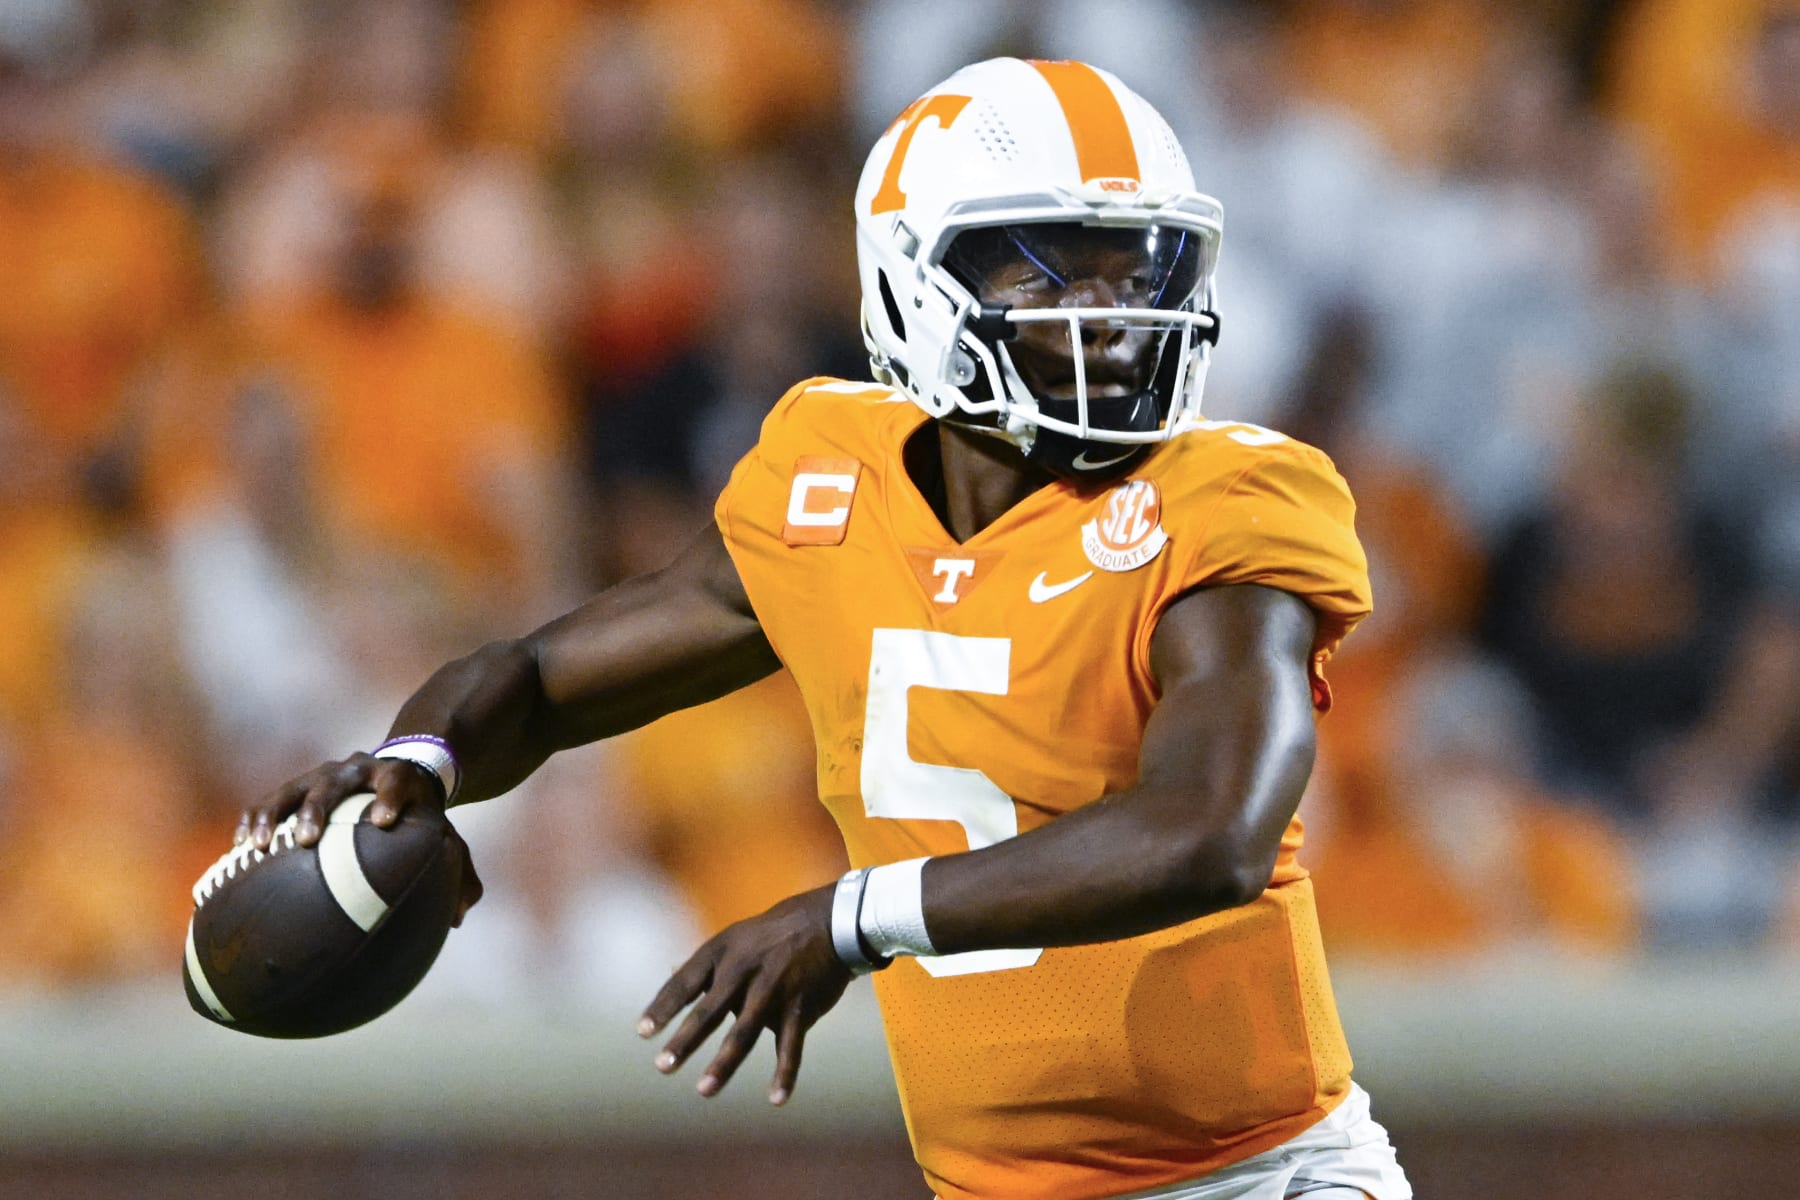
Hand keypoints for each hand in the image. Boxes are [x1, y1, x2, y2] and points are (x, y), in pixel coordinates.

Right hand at [234, 752, 484, 924]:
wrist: (399, 772)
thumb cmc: (419, 816)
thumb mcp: (442, 834)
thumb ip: (458, 870)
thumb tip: (460, 919)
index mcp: (399, 778)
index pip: (396, 781)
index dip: (390, 797)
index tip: (382, 822)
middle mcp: (357, 770)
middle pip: (333, 784)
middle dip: (318, 809)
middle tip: (307, 840)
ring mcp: (323, 775)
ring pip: (293, 789)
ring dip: (273, 815)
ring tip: (254, 846)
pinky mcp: (298, 786)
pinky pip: (270, 800)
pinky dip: (254, 820)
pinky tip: (238, 849)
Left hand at [639, 884, 852, 1105]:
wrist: (829, 923)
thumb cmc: (772, 936)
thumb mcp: (734, 940)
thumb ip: (704, 964)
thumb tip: (669, 971)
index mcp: (721, 953)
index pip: (684, 983)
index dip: (663, 1007)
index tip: (642, 1032)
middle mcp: (743, 971)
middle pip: (709, 1011)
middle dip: (686, 1040)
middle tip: (663, 1067)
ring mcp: (773, 990)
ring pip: (745, 1032)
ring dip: (724, 1063)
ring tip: (703, 1090)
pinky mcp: (800, 1007)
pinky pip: (791, 1045)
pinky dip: (785, 1072)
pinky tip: (776, 1098)